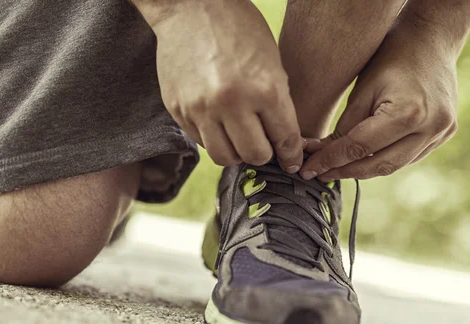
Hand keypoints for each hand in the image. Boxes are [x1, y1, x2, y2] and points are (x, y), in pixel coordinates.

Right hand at [145, 0, 302, 171]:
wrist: (191, 6)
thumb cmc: (239, 30)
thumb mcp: (272, 63)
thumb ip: (278, 105)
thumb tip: (284, 143)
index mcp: (264, 89)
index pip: (284, 139)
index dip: (291, 155)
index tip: (291, 162)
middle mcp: (231, 103)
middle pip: (254, 156)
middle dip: (263, 153)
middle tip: (263, 143)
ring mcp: (201, 108)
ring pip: (225, 158)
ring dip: (236, 152)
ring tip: (239, 137)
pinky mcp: (178, 110)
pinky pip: (201, 142)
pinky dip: (213, 138)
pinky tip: (218, 121)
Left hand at [301, 33, 458, 180]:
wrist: (432, 37)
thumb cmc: (391, 56)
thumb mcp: (362, 89)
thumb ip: (344, 127)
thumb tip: (319, 155)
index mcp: (408, 114)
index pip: (359, 147)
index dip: (330, 160)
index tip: (308, 169)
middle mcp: (430, 128)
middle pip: (378, 164)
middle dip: (345, 171)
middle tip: (318, 174)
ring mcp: (441, 133)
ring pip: (394, 165)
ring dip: (363, 169)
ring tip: (336, 169)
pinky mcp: (445, 133)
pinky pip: (409, 157)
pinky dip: (384, 159)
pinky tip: (364, 158)